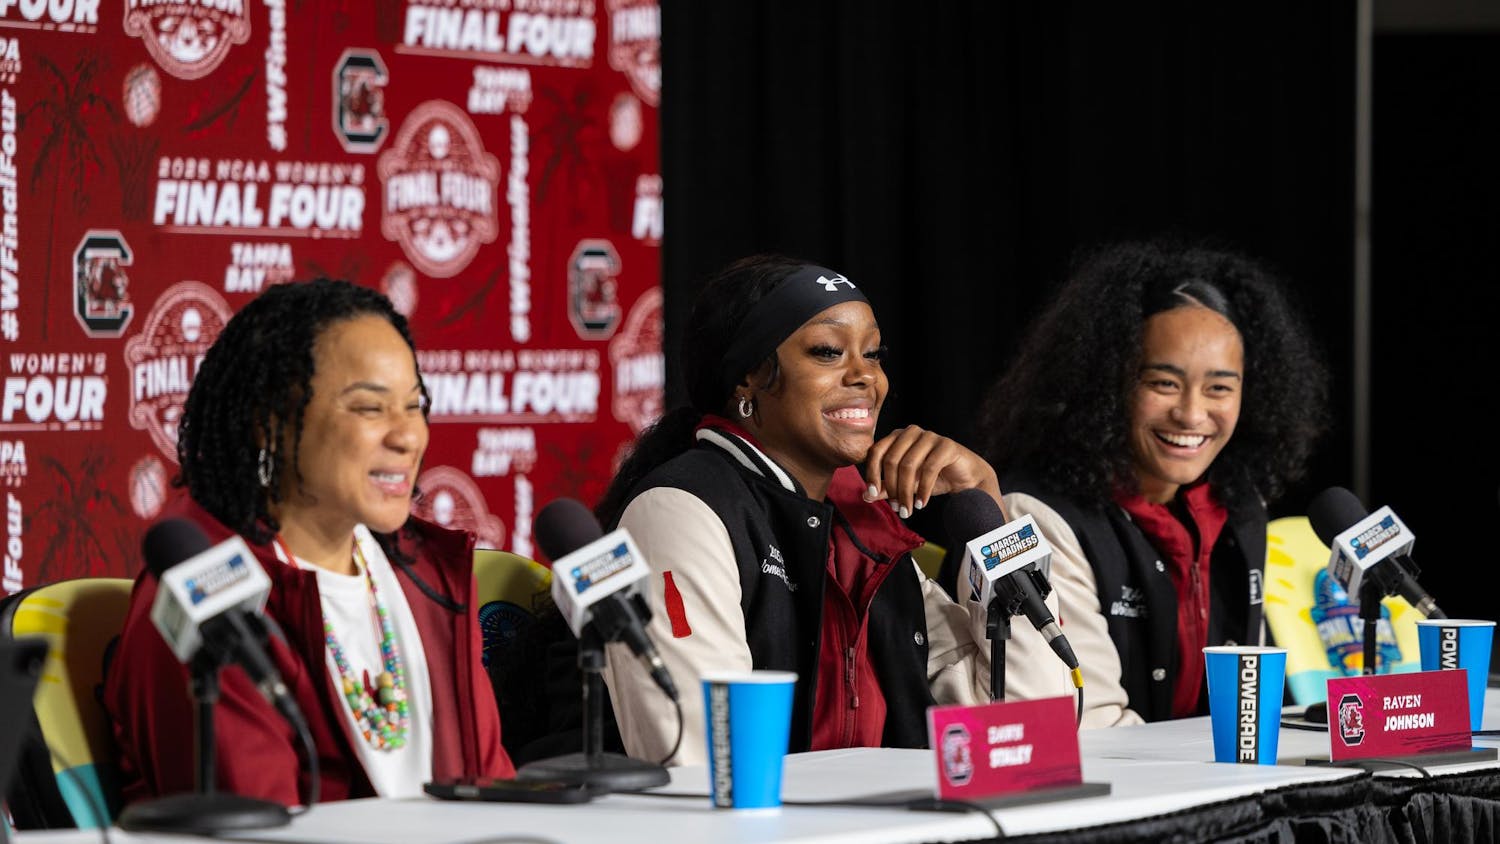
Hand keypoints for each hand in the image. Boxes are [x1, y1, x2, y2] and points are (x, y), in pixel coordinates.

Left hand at [861, 426, 1002, 517]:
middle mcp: (911, 432)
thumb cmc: (933, 478)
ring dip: (906, 492)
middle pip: (891, 460)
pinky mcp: (946, 445)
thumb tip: (865, 496)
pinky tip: (922, 504)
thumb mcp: (906, 484)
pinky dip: (923, 489)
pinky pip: (929, 468)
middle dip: (892, 488)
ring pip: (908, 465)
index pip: (876, 451)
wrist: (966, 478)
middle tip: (897, 509)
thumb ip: (886, 488)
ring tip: (908, 510)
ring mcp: (929, 436)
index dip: (871, 473)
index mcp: (897, 436)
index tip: (871, 494)